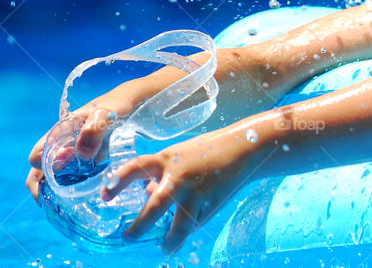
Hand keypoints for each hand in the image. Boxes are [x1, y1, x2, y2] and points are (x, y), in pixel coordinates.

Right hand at [26, 89, 136, 201]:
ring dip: (60, 190)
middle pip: (41, 171)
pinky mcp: (88, 158)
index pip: (37, 157)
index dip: (43, 170)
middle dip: (45, 189)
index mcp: (58, 134)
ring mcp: (73, 153)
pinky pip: (74, 176)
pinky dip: (76, 187)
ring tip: (73, 204)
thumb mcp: (104, 116)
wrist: (129, 103)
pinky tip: (88, 195)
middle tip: (59, 205)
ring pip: (57, 176)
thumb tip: (82, 154)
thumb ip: (93, 131)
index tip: (58, 179)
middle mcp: (61, 145)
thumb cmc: (113, 107)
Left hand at [101, 130, 252, 253]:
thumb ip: (162, 173)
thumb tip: (148, 193)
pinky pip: (196, 222)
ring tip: (164, 247)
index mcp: (168, 159)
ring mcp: (197, 192)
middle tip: (127, 238)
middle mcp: (179, 176)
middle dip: (139, 227)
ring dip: (169, 241)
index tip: (103, 196)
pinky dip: (190, 227)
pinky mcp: (212, 203)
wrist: (245, 147)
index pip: (135, 169)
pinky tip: (188, 228)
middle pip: (154, 206)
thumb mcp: (180, 155)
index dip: (117, 182)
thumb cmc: (209, 150)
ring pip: (179, 226)